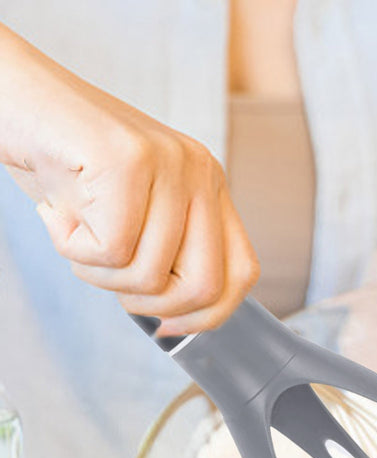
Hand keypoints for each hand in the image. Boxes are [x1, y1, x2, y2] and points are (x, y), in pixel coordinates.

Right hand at [0, 24, 258, 334]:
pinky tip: (60, 214)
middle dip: (148, 304)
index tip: (166, 326)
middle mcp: (200, 172)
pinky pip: (111, 251)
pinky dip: (74, 250)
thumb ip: (166, 259)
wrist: (12, 100)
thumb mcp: (132, 219)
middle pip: (204, 287)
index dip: (207, 316)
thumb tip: (178, 321)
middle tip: (108, 273)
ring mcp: (169, 162)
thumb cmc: (67, 167)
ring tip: (76, 230)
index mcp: (209, 188)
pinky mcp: (126, 159)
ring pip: (150, 276)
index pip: (241, 274)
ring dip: (98, 273)